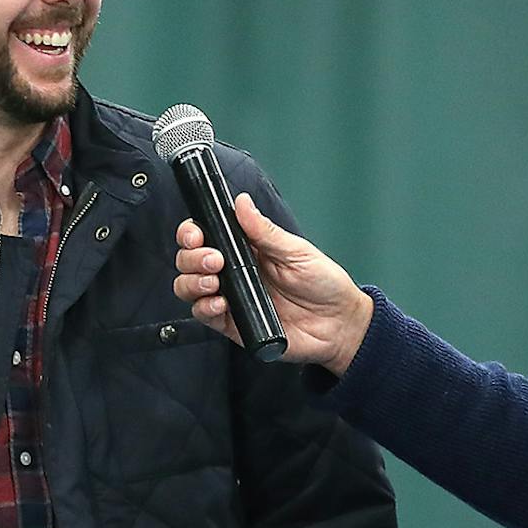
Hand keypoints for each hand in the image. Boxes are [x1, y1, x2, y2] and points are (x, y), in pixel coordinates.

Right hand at [173, 194, 373, 376]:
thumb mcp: (296, 251)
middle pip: (190, 260)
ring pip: (188, 287)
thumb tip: (241, 203)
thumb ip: (265, 231)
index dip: (192, 232)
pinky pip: (204, 316)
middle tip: (213, 259)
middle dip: (192, 257)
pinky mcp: (233, 324)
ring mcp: (231, 298)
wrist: (339, 324)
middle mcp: (233, 272)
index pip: (206, 235)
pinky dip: (205, 308)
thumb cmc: (324, 284)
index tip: (197, 234)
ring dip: (192, 281)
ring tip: (213, 281)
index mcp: (246, 248)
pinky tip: (220, 302)